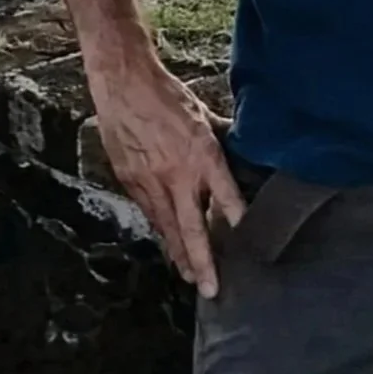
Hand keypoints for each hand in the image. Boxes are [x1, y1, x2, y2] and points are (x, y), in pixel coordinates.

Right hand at [87, 52, 244, 298]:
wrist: (123, 83)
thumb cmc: (166, 95)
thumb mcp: (203, 115)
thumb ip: (222, 140)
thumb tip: (242, 150)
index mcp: (203, 155)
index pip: (228, 198)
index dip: (239, 224)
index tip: (249, 247)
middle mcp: (178, 174)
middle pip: (192, 228)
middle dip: (202, 262)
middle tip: (211, 290)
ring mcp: (151, 181)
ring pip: (168, 227)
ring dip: (179, 254)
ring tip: (189, 276)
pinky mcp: (130, 180)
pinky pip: (149, 213)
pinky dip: (160, 230)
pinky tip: (167, 242)